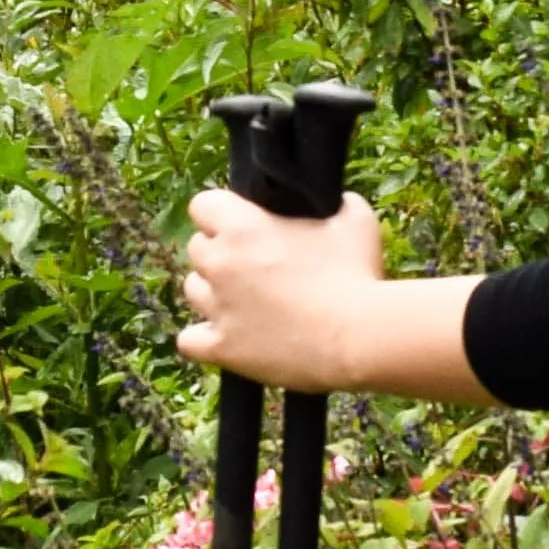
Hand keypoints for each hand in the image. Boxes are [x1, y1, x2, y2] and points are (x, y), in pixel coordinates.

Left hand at [174, 192, 487, 403]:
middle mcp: (220, 263)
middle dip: (220, 255)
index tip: (241, 225)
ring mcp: (217, 308)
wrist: (359, 337)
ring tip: (249, 303)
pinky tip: (228, 336)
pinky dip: (205, 338)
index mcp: (243, 226)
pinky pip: (190, 341)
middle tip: (254, 267)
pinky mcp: (221, 347)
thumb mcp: (353, 219)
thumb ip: (332, 202)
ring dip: (214, 294)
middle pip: (197, 249)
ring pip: (193, 291)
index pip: (202, 206)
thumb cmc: (357, 274)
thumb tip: (331, 200)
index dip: (221, 214)